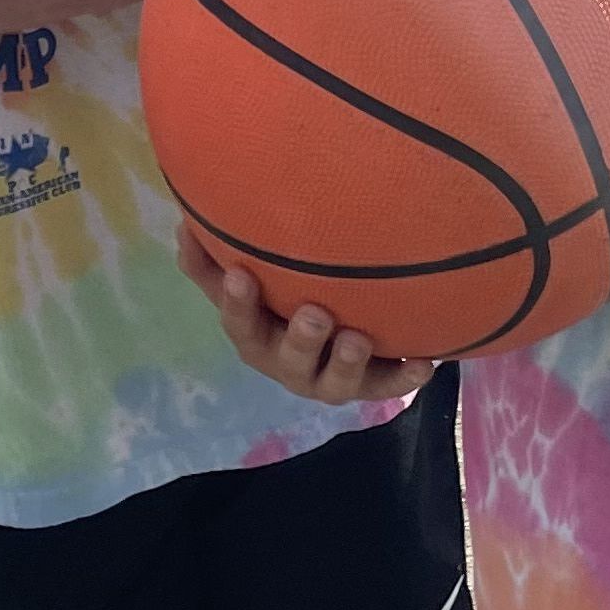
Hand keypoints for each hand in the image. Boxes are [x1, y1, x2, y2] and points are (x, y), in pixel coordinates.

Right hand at [175, 223, 431, 407]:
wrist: (328, 340)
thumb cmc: (276, 303)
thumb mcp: (245, 284)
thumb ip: (211, 262)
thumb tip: (183, 223)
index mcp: (257, 339)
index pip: (240, 325)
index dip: (238, 304)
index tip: (242, 276)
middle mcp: (290, 366)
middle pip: (290, 360)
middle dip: (301, 340)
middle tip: (314, 314)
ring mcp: (331, 381)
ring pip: (336, 383)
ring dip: (346, 363)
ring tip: (357, 338)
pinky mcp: (371, 385)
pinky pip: (389, 386)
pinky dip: (405, 378)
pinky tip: (425, 362)